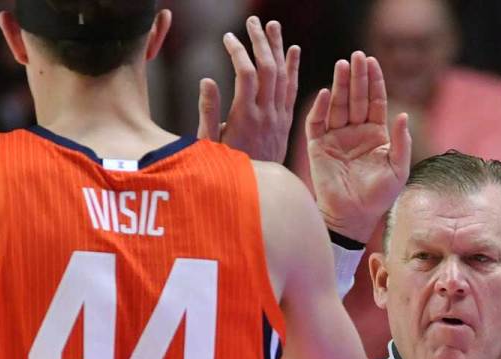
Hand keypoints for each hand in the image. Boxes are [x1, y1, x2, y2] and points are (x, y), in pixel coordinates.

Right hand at [197, 16, 299, 163]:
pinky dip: (294, 68)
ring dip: (278, 48)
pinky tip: (293, 50)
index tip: (227, 37)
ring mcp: (279, 119)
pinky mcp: (287, 123)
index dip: (237, 52)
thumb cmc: (226, 172)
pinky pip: (293, 91)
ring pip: (283, 75)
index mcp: (245, 118)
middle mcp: (266, 115)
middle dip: (259, 42)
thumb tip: (206, 80)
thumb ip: (208, 113)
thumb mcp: (209, 147)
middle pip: (267, 69)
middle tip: (252, 20)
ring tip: (272, 25)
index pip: (245, 74)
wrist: (257, 195)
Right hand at [306, 52, 410, 241]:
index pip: (374, 101)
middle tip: (356, 56)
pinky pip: (316, 123)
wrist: (353, 217)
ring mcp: (335, 138)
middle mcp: (354, 132)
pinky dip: (319, 108)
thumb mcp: (398, 169)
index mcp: (375, 134)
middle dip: (356, 76)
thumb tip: (403, 114)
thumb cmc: (378, 197)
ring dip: (338, 85)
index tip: (373, 61)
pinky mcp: (317, 147)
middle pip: (355, 98)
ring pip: (336, 105)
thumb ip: (401, 142)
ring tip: (341, 65)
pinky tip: (325, 93)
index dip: (374, 81)